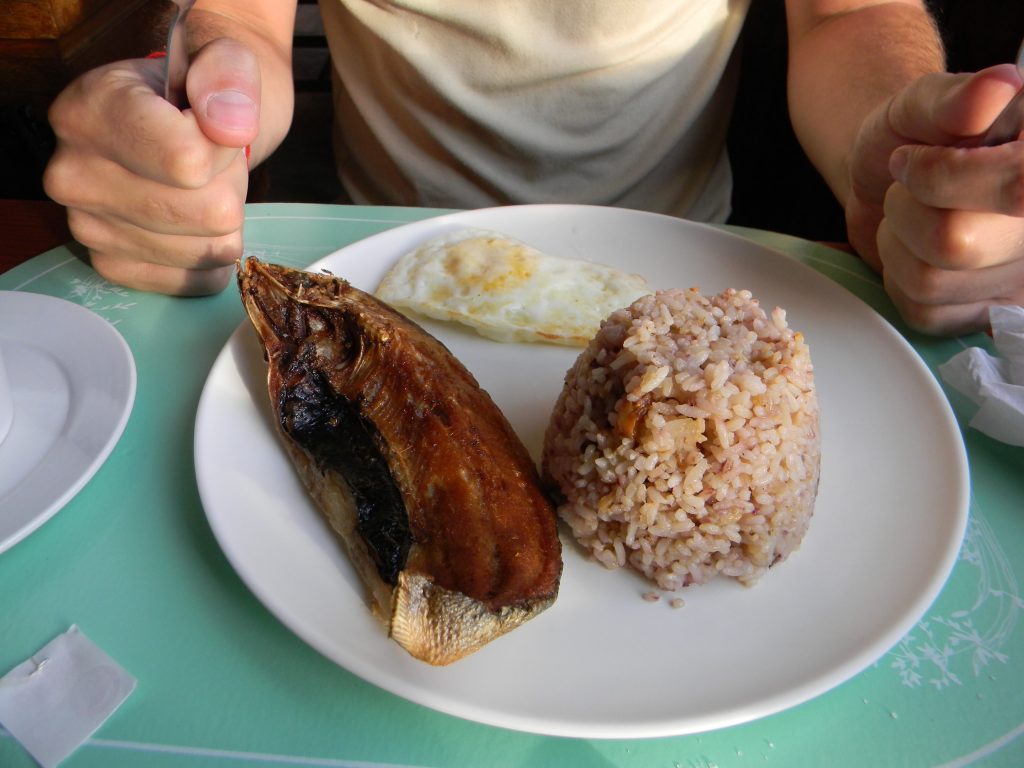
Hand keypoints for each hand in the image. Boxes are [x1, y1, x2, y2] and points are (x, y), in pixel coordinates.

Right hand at [43, 39, 260, 294]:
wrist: (187, 123)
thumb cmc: (202, 91)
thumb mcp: (223, 59)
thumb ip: (228, 78)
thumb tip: (230, 126)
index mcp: (89, 109)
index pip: (188, 161)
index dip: (225, 147)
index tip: (213, 125)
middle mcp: (73, 172)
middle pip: (207, 212)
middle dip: (229, 185)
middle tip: (210, 160)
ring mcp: (87, 226)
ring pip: (208, 248)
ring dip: (224, 220)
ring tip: (198, 184)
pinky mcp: (112, 265)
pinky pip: (196, 280)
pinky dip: (212, 256)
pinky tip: (195, 222)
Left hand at [845, 65, 1023, 334]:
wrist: (890, 178)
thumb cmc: (913, 136)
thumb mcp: (923, 102)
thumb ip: (954, 98)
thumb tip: (996, 87)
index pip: (1015, 187)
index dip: (942, 177)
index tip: (913, 157)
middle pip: (956, 244)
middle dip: (908, 211)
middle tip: (911, 189)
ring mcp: (1022, 275)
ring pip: (930, 282)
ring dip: (898, 246)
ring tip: (912, 218)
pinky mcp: (991, 313)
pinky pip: (924, 312)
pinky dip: (899, 280)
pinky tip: (915, 252)